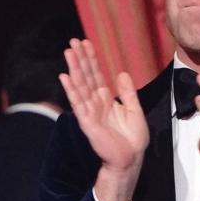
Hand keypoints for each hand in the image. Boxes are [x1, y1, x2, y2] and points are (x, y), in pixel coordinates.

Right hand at [59, 39, 146, 200]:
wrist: (131, 158)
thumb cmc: (133, 138)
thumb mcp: (134, 110)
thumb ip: (127, 92)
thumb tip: (121, 73)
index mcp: (106, 99)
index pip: (96, 74)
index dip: (91, 59)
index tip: (85, 43)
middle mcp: (95, 103)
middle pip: (86, 76)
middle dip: (80, 59)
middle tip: (73, 41)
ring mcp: (90, 111)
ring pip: (80, 86)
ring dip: (73, 68)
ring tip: (68, 52)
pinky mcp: (87, 122)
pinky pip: (78, 103)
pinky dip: (71, 90)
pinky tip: (64, 77)